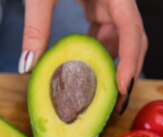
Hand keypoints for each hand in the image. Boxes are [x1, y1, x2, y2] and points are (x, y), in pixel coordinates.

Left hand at [20, 0, 146, 96]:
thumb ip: (35, 27)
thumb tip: (28, 67)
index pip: (132, 29)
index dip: (131, 61)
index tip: (122, 88)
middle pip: (134, 37)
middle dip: (128, 69)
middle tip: (116, 101)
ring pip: (121, 36)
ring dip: (111, 61)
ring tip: (98, 89)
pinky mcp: (101, 0)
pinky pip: (107, 29)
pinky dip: (98, 49)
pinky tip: (85, 65)